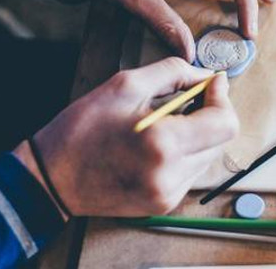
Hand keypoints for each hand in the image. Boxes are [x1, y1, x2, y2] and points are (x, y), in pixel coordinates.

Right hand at [15, 58, 237, 216]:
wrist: (50, 178)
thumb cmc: (83, 128)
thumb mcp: (125, 85)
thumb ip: (174, 73)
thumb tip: (207, 76)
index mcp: (163, 144)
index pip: (225, 123)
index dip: (221, 98)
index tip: (212, 83)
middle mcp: (171, 175)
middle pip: (222, 139)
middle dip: (211, 114)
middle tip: (189, 98)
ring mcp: (168, 194)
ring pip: (209, 155)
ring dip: (199, 133)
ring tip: (168, 122)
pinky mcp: (164, 203)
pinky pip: (192, 171)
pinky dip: (185, 152)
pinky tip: (159, 144)